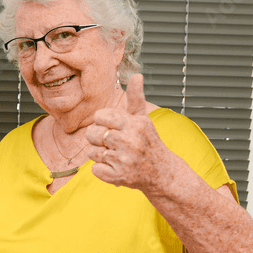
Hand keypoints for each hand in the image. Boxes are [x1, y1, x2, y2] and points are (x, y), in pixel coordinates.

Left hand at [86, 74, 170, 189]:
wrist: (161, 172)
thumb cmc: (147, 142)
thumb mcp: (142, 118)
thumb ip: (136, 97)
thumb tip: (137, 75)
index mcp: (134, 124)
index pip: (100, 116)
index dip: (101, 121)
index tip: (112, 126)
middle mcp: (130, 141)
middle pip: (91, 134)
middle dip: (97, 138)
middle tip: (112, 142)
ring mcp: (124, 160)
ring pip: (91, 152)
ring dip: (100, 155)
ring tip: (116, 155)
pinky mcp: (118, 177)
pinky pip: (94, 169)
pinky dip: (101, 170)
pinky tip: (115, 168)